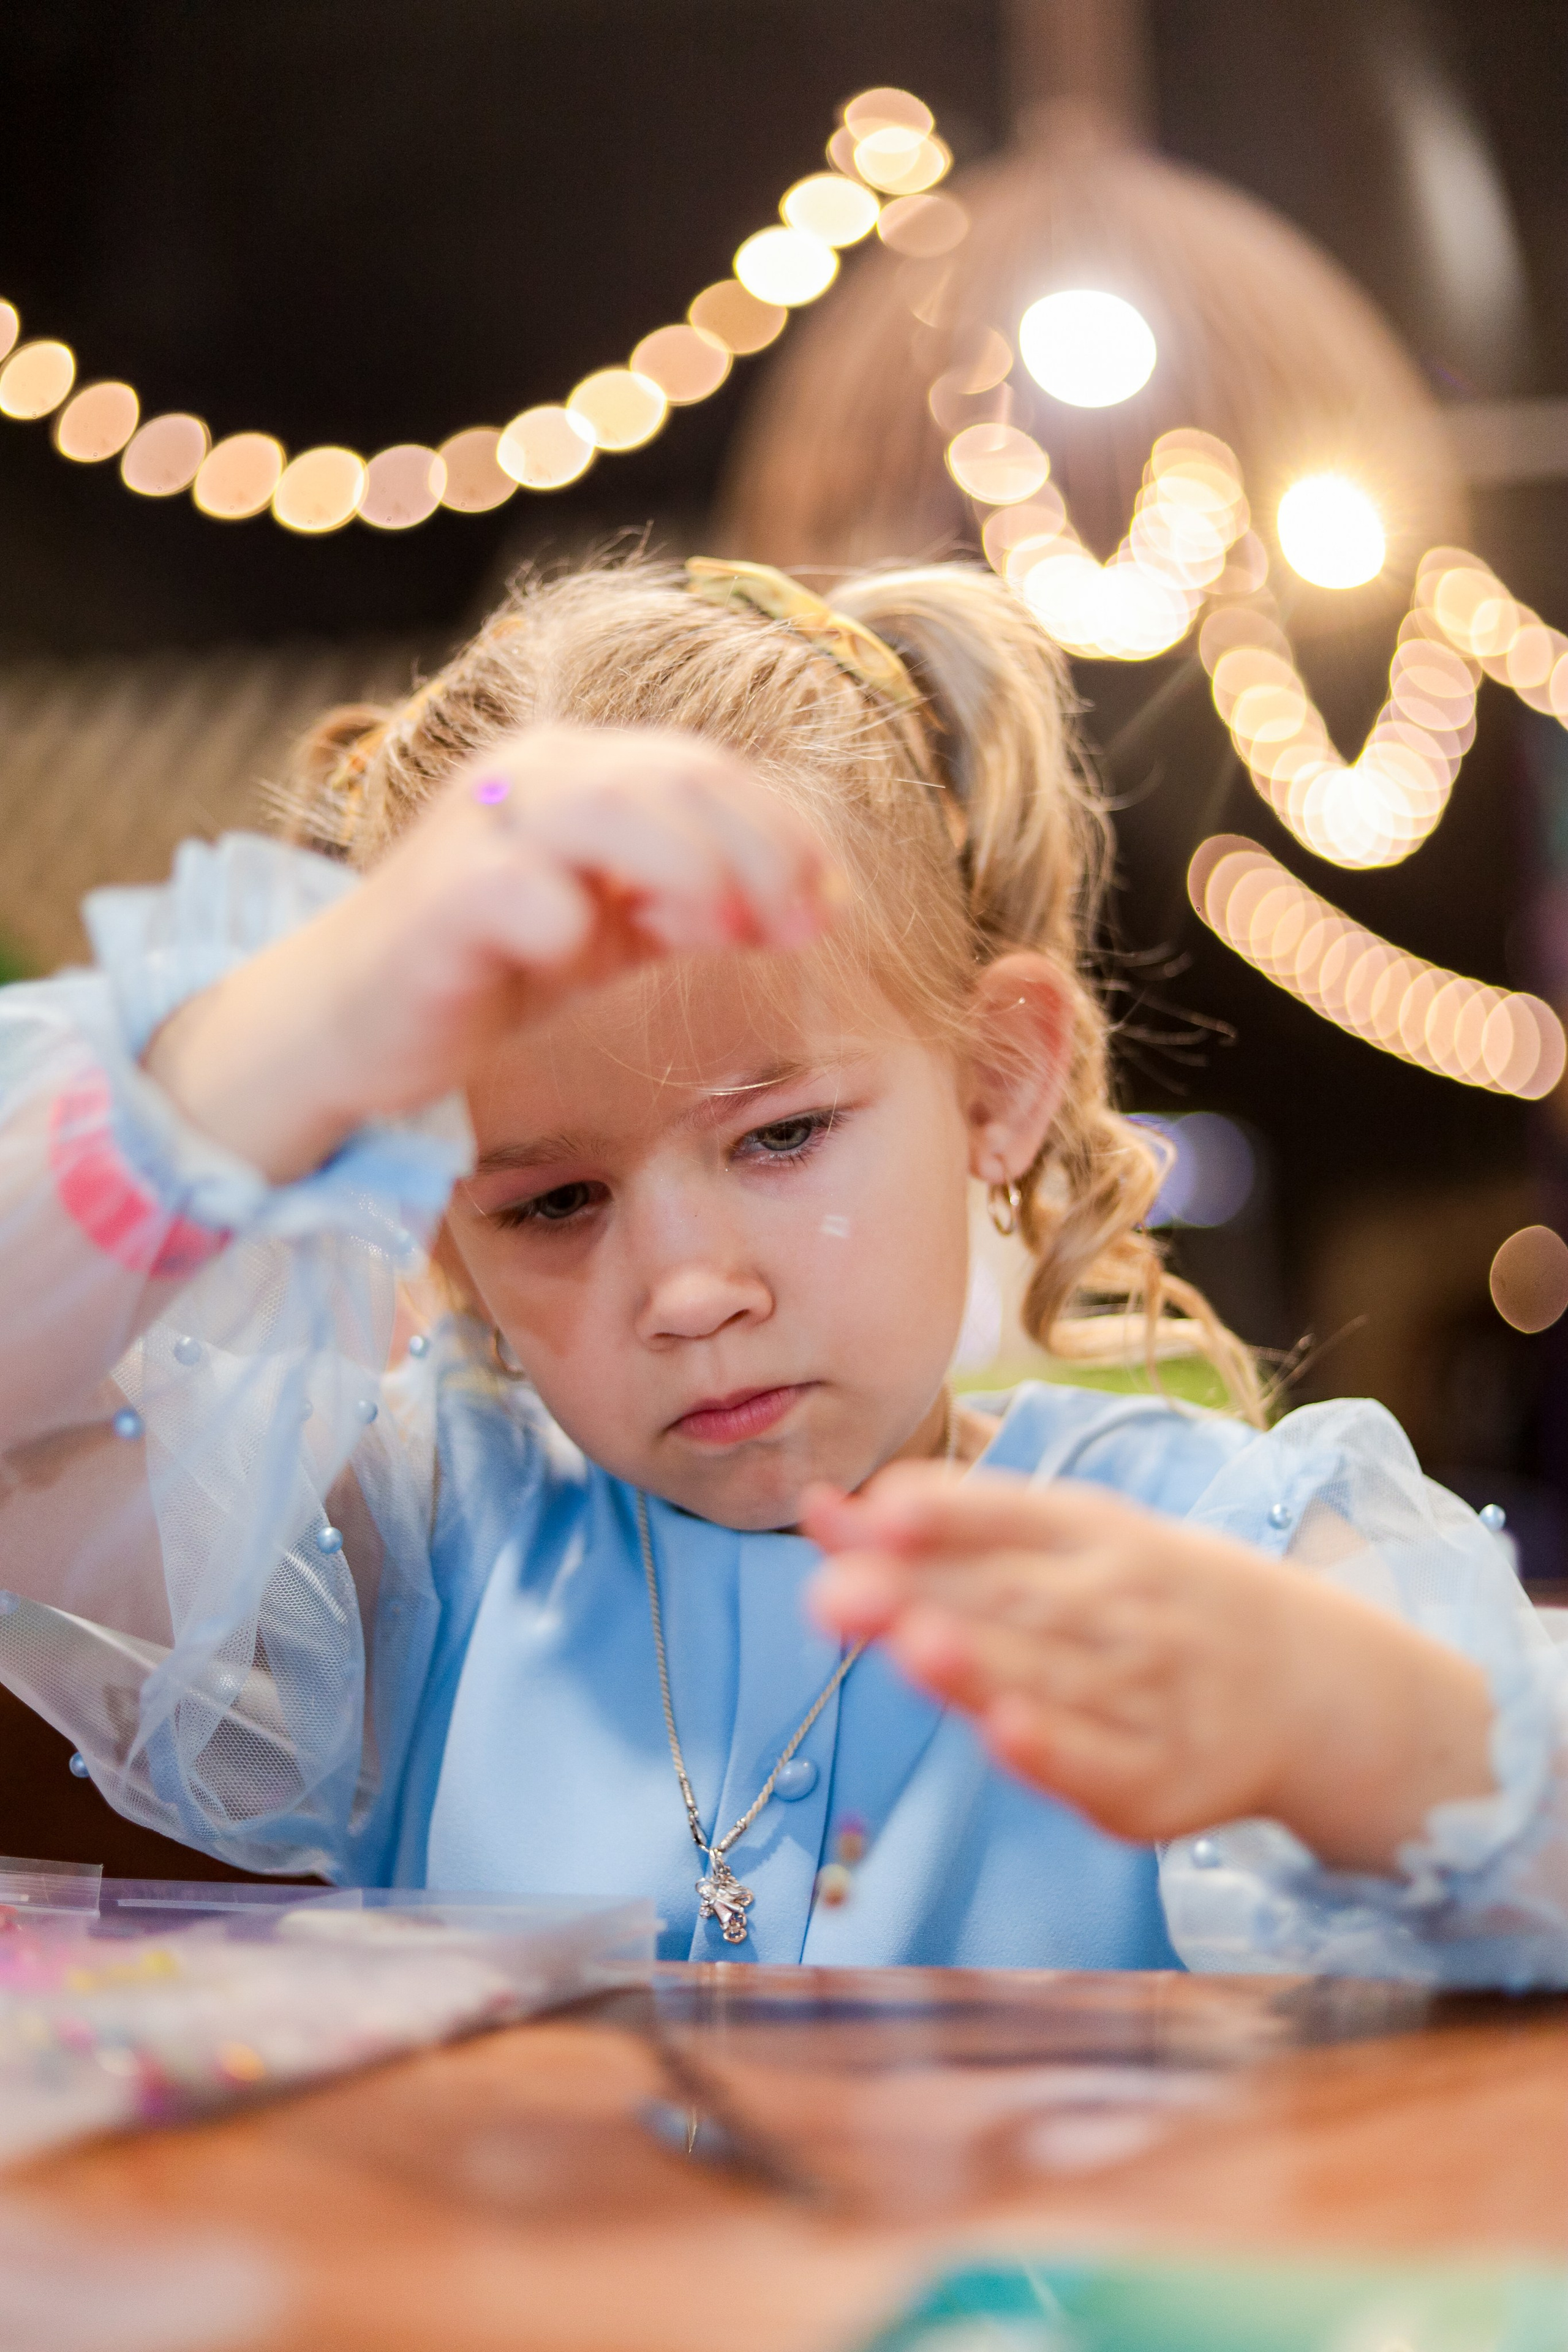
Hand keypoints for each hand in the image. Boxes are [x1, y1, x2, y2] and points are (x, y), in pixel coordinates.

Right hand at [146, 725, 838, 1180]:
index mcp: (579, 769)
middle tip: (793, 928)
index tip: (831, 909)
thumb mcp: (614, 928)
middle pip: (674, 776)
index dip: (785, 835)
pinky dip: (568, 919)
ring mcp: (479, 831)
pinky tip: (584, 958)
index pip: (708, 770)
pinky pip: (518, 889)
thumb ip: (698, 908)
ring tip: (723, 935)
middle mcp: (529, 776)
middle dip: (756, 852)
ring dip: (688, 869)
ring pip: (607, 805)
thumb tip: (815, 908)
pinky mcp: (437, 900)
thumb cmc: (490, 969)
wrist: (350, 1026)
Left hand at [804, 1464, 1494, 1870]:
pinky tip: (1008, 1735)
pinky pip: (1103, 1765)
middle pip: (1015, 1601)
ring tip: (912, 1648)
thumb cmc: (1152, 1600)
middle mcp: (1127, 1605)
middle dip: (922, 1598)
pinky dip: (1056, 1751)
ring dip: (980, 1667)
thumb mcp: (1071, 1543)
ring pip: (1052, 1679)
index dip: (946, 1513)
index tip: (877, 1508)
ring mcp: (1151, 1693)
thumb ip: (945, 1531)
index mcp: (1102, 1534)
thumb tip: (822, 1509)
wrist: (1313, 1684)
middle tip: (834, 1595)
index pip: (1014, 1517)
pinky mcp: (1162, 1780)